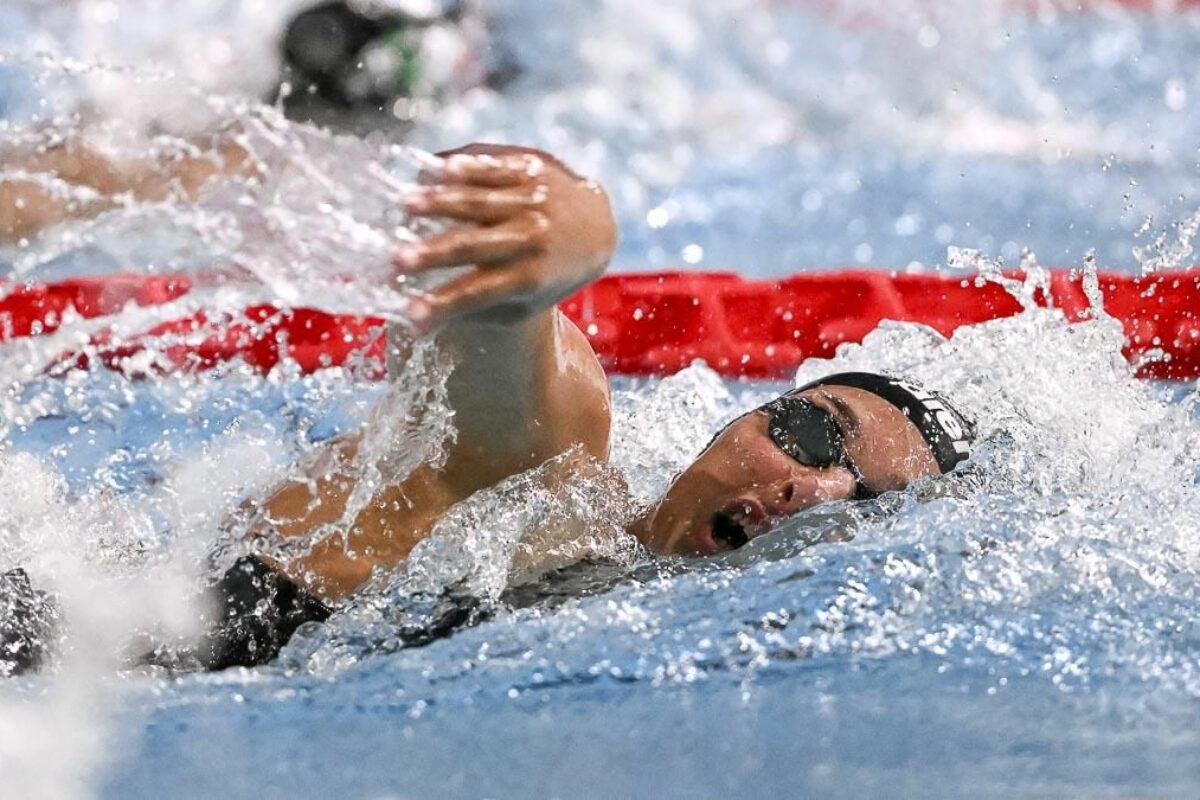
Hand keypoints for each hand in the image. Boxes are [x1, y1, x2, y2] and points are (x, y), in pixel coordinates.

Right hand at [395, 144, 616, 334]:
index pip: (478, 293)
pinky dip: (468, 168)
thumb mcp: (523, 303)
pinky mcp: (530, 170)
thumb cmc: (546, 274)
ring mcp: (532, 200)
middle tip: (397, 260)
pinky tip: (436, 167)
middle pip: (476, 247)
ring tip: (405, 203)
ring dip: (443, 203)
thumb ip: (477, 311)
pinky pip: (495, 168)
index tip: (408, 316)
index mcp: (527, 277)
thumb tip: (417, 327)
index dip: (443, 304)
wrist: (596, 228)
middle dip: (435, 254)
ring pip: (482, 202)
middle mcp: (531, 238)